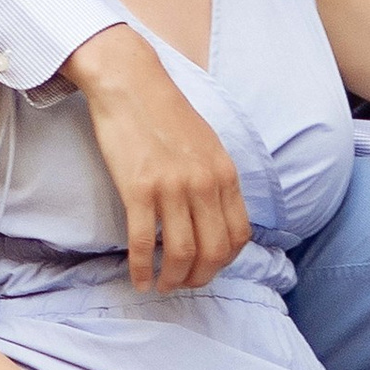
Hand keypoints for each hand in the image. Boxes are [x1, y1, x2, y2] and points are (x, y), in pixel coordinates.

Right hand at [64, 24, 251, 293]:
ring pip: (181, 254)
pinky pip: (142, 242)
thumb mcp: (207, 144)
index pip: (239, 235)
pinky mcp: (138, 188)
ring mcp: (173, 187)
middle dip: (199, 278)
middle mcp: (204, 183)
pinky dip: (141, 269)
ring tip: (161, 286)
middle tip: (183, 284)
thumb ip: (216, 179)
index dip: (225, 262)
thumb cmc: (165, 112)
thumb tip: (216, 217)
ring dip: (172, 279)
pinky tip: (137, 280)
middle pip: (213, 252)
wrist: (131, 83)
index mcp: (225, 173)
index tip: (208, 269)